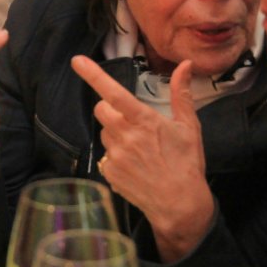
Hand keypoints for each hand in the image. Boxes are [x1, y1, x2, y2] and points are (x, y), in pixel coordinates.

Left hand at [71, 56, 213, 258]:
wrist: (179, 205)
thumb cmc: (187, 163)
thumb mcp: (189, 126)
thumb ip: (182, 93)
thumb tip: (185, 64)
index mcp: (144, 121)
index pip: (113, 93)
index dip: (93, 75)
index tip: (77, 61)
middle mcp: (125, 136)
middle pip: (101, 110)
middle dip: (111, 110)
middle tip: (132, 120)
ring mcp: (115, 156)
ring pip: (104, 133)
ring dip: (116, 134)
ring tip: (140, 148)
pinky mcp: (109, 173)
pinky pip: (106, 156)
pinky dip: (117, 156)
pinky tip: (135, 165)